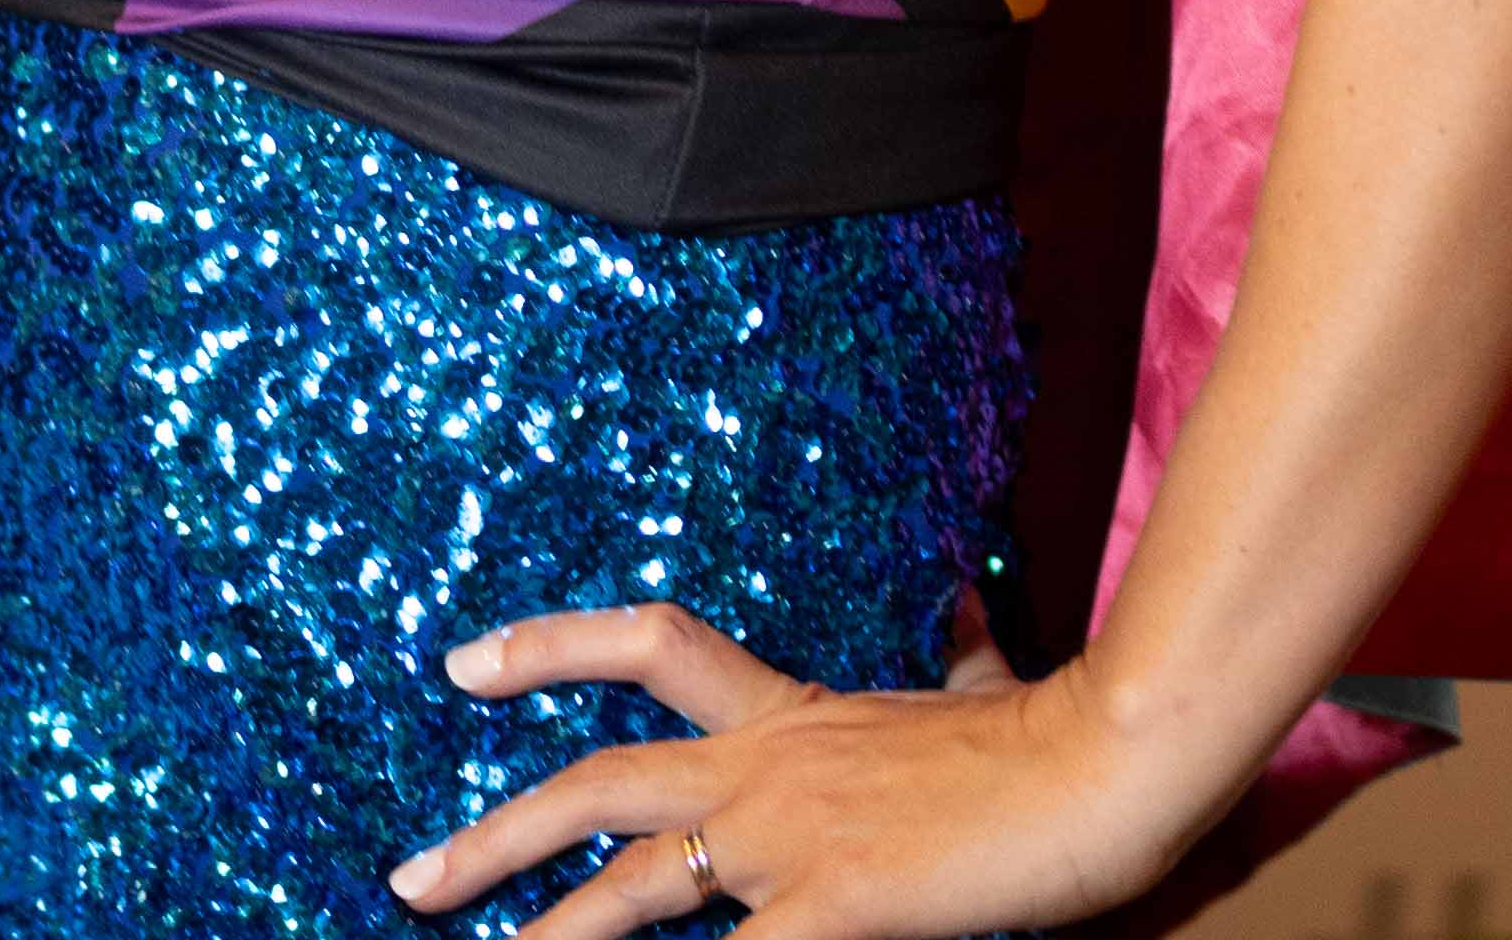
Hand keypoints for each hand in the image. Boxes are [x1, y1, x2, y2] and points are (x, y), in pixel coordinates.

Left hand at [389, 601, 1210, 939]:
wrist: (1103, 762)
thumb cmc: (1045, 735)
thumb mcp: (974, 684)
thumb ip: (948, 655)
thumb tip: (960, 605)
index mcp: (787, 710)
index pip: (646, 645)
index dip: (548, 646)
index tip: (463, 661)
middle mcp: (765, 767)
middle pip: (599, 785)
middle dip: (495, 836)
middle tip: (408, 877)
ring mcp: (789, 836)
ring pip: (633, 885)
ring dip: (552, 937)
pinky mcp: (831, 903)